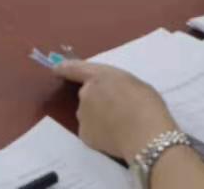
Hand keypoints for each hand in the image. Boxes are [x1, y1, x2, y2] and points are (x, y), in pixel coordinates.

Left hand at [52, 61, 180, 160]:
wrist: (146, 136)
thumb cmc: (147, 105)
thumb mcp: (134, 83)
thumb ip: (116, 84)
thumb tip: (111, 91)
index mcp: (98, 76)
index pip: (75, 68)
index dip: (64, 68)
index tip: (56, 68)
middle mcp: (85, 94)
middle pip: (87, 95)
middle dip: (97, 100)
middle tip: (118, 109)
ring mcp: (82, 115)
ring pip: (88, 114)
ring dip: (98, 117)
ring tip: (120, 125)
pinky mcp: (84, 135)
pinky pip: (91, 131)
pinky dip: (100, 133)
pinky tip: (115, 137)